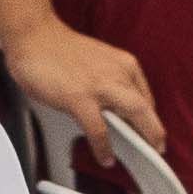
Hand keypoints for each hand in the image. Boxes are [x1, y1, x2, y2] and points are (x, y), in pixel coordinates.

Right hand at [0, 16, 164, 159]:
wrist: (34, 34)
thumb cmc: (59, 50)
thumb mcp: (97, 64)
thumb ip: (109, 85)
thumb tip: (113, 113)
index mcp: (124, 64)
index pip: (145, 98)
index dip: (150, 120)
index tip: (150, 134)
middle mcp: (117, 73)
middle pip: (147, 109)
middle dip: (155, 133)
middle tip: (158, 150)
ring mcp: (100, 86)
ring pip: (134, 116)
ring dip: (142, 140)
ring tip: (142, 159)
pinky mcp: (80, 98)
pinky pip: (99, 130)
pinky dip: (104, 148)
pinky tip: (106, 158)